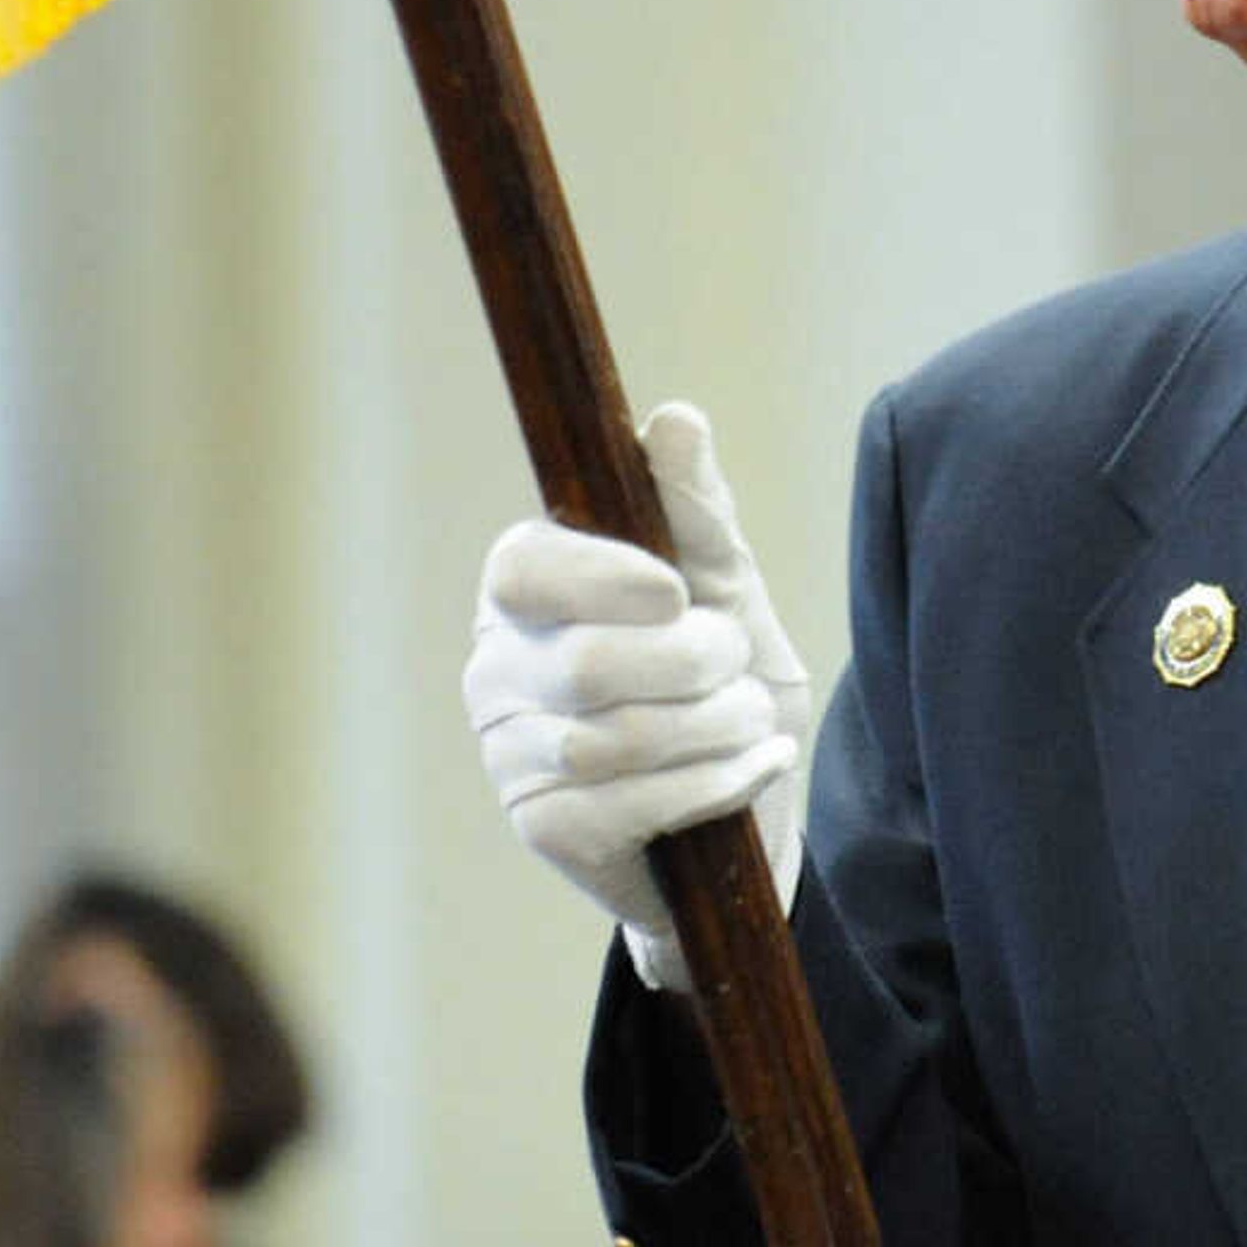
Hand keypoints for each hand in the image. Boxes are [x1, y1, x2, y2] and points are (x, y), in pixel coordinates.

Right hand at [464, 402, 811, 990]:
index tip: (677, 593)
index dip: (603, 578)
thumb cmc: (723, 680)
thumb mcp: (725, 588)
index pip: (523, 569)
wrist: (750, 803)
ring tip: (750, 720)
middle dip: (695, 663)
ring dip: (718, 727)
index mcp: (525, 593)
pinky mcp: (547, 827)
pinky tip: (750, 771)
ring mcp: (511, 755)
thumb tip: (673, 419)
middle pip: (587, 663)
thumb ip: (696, 511)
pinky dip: (718, 782)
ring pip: (618, 738)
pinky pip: (638, 801)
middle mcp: (496, 671)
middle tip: (736, 664)